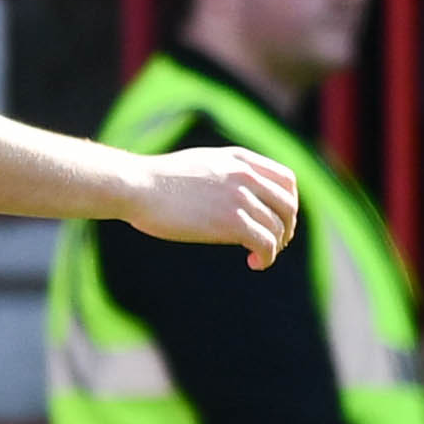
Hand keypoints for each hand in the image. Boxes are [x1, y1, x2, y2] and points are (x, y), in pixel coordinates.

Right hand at [129, 145, 301, 268]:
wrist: (135, 187)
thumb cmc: (156, 181)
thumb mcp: (199, 164)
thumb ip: (225, 173)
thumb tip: (233, 194)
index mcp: (239, 160)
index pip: (286, 180)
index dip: (287, 202)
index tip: (276, 218)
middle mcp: (246, 176)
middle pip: (288, 205)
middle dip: (285, 227)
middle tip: (273, 242)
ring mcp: (240, 198)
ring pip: (277, 227)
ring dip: (274, 246)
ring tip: (257, 256)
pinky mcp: (231, 222)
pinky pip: (266, 243)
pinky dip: (266, 257)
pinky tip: (253, 263)